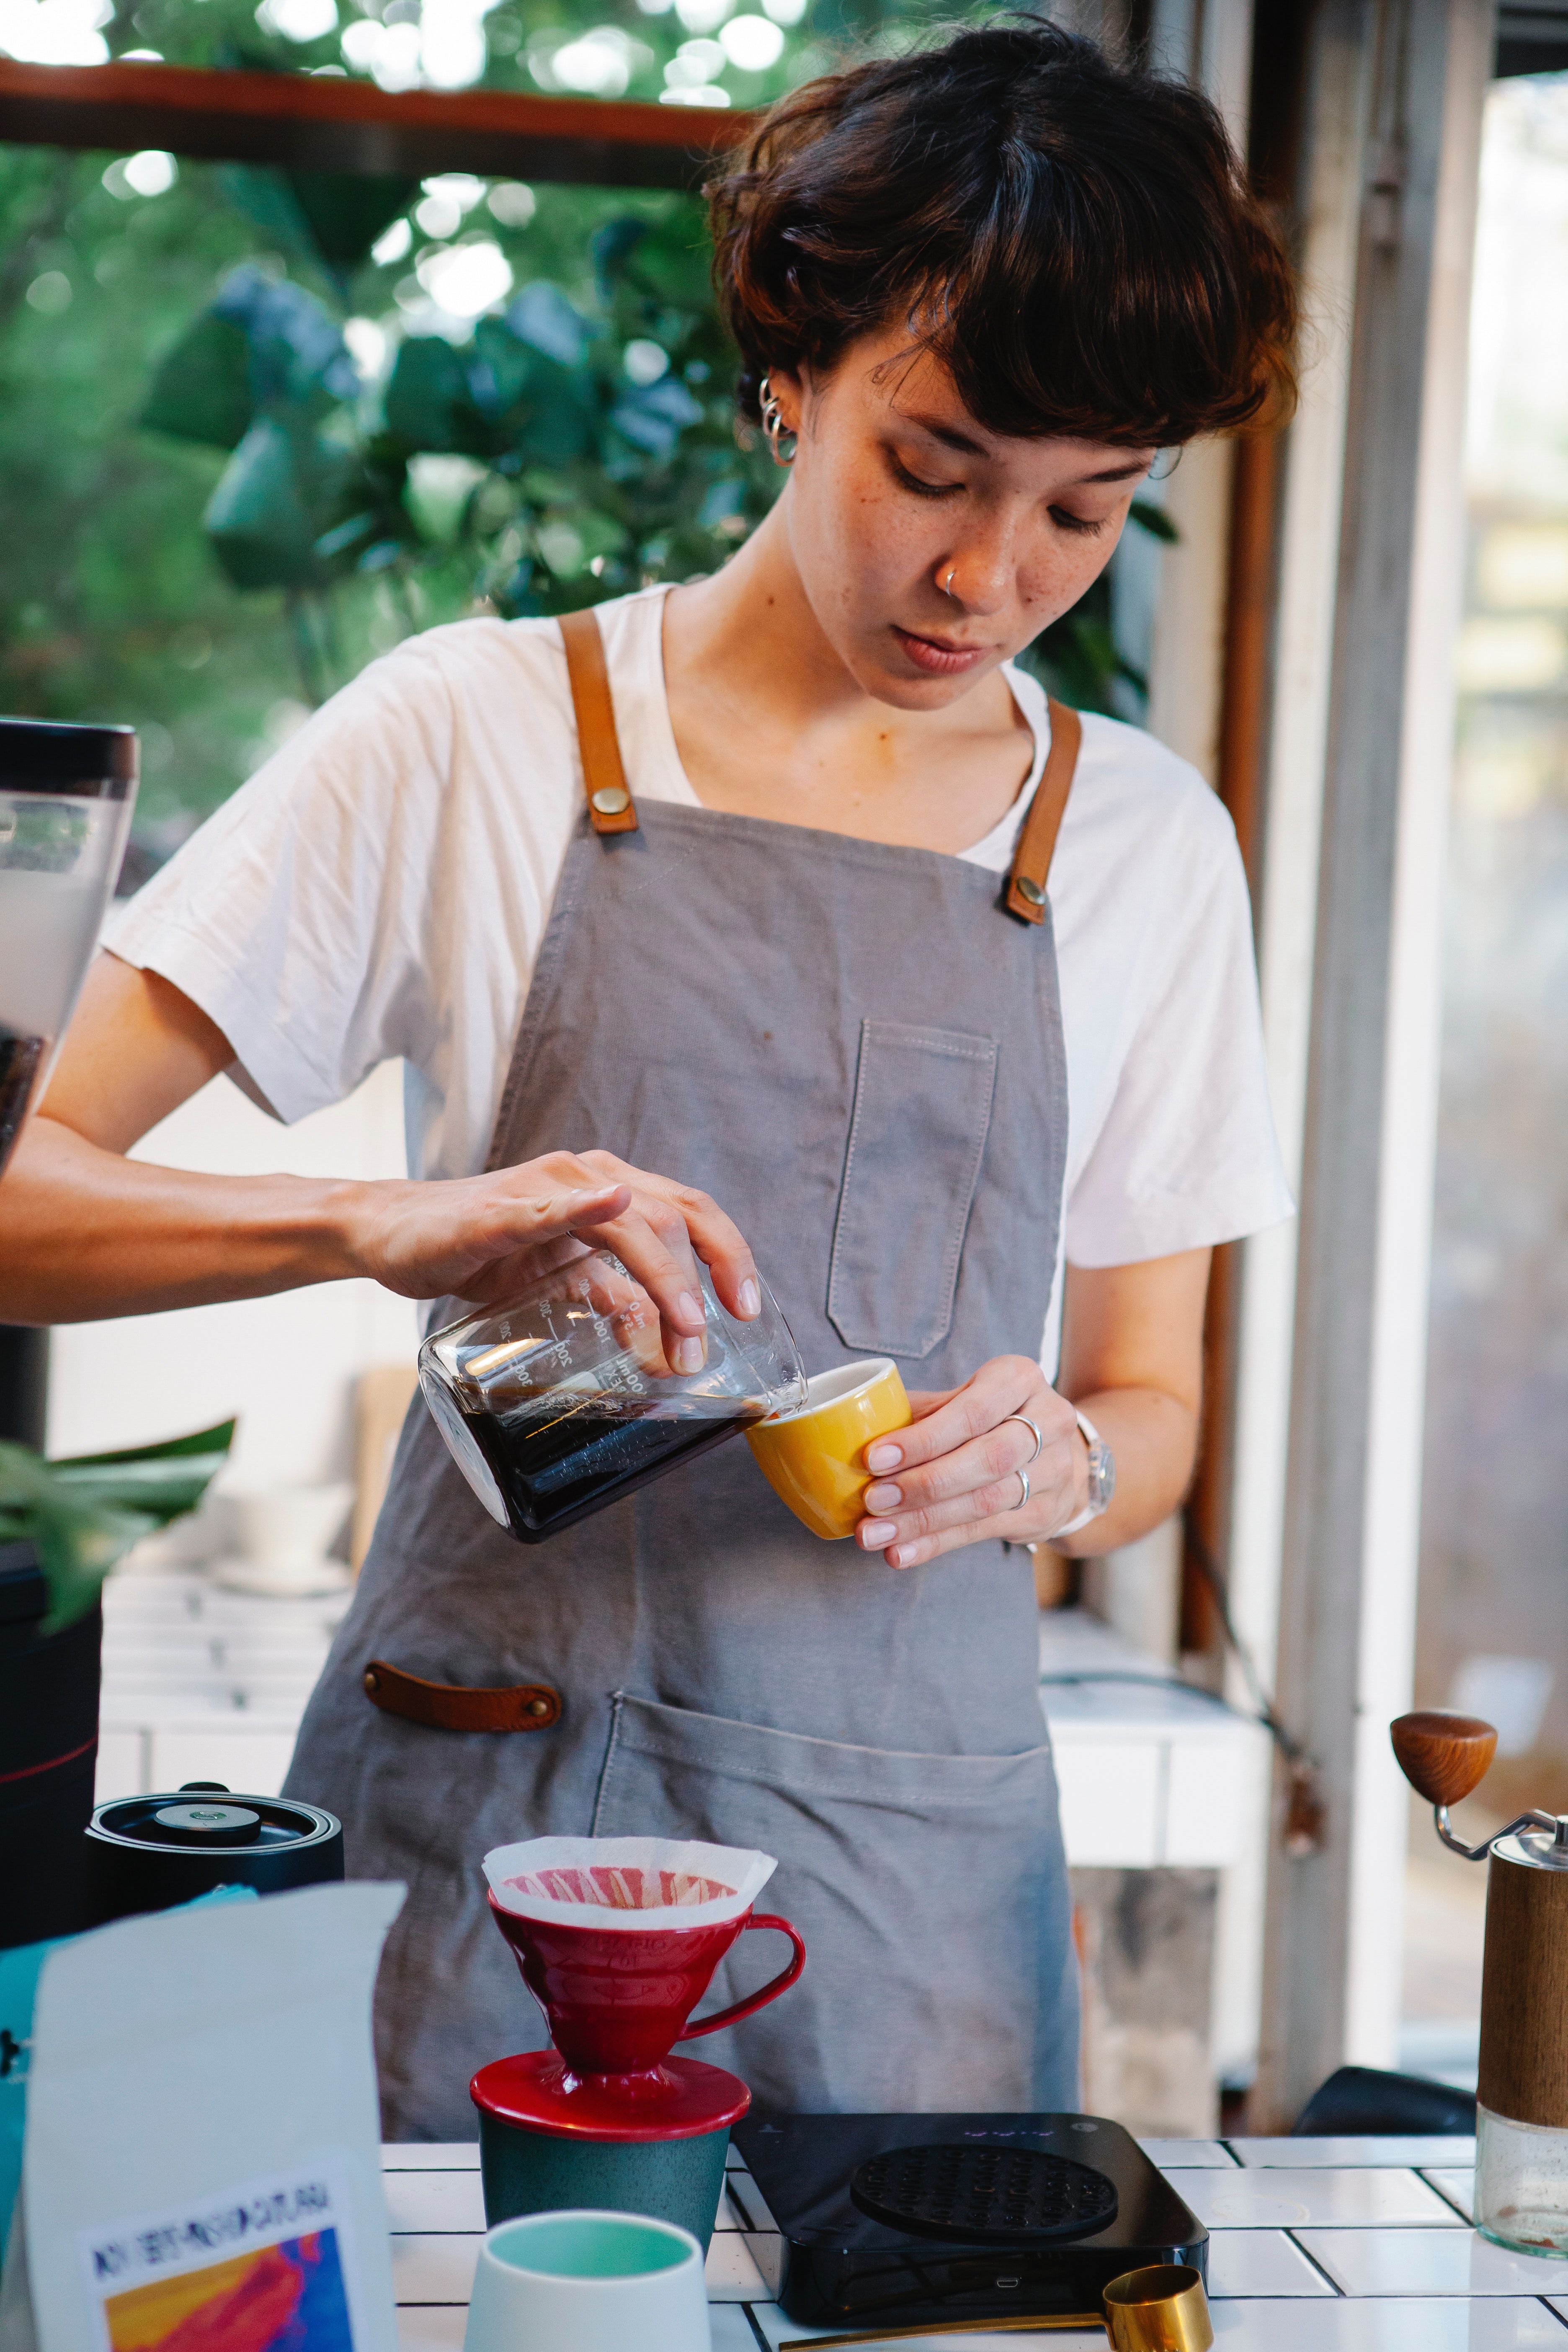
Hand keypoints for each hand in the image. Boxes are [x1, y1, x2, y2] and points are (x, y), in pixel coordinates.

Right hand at [345, 1148, 760, 1371]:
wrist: (396, 1235)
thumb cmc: (482, 1252)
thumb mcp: (561, 1280)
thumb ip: (611, 1297)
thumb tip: (663, 1341)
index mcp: (611, 1188)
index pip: (691, 1212)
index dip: (730, 1256)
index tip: (748, 1309)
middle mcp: (588, 1176)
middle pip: (672, 1217)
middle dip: (702, 1280)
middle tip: (707, 1340)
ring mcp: (543, 1189)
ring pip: (628, 1220)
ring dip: (662, 1276)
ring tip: (681, 1327)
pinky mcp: (497, 1212)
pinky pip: (546, 1206)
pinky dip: (583, 1204)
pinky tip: (613, 1200)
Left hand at [854, 1354, 1082, 1568]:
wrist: (1058, 1455)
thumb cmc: (991, 1418)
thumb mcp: (962, 1399)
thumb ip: (921, 1412)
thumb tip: (857, 1432)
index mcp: (1019, 1378)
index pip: (972, 1412)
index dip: (923, 1439)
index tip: (873, 1457)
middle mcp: (1048, 1421)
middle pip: (986, 1459)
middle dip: (923, 1484)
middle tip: (872, 1501)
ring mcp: (1055, 1470)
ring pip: (985, 1501)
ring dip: (923, 1522)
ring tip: (875, 1534)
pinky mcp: (1047, 1513)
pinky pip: (985, 1531)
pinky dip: (937, 1543)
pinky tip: (901, 1551)